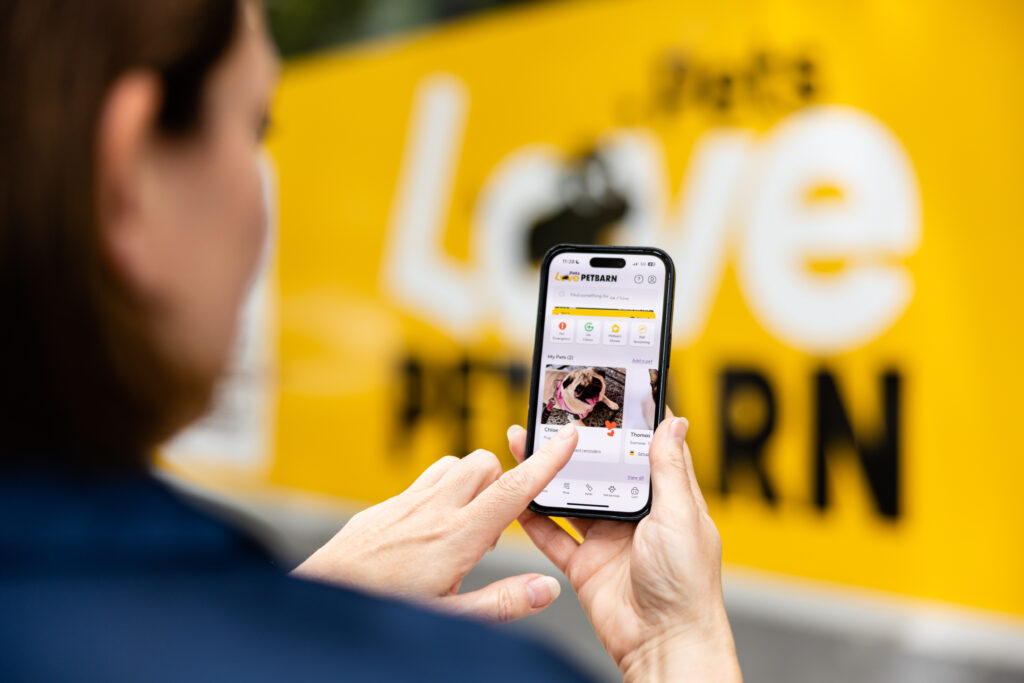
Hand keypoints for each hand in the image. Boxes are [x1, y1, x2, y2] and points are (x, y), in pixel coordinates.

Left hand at [292, 424, 580, 623]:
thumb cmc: (385, 610)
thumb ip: (502, 603)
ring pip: (455, 465)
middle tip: (495, 525)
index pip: (512, 490)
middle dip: (502, 481)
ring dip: (471, 484)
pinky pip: (424, 480)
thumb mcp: (452, 618)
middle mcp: (433, 510)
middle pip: (485, 464)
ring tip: (465, 527)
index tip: (565, 439)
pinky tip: (431, 528)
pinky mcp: (385, 506)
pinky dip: (441, 491)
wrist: (324, 599)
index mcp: (457, 538)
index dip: (545, 462)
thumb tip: (546, 589)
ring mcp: (407, 503)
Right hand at [507, 411, 741, 681]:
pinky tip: (515, 497)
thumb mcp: (681, 515)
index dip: (625, 425)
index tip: (605, 397)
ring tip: (524, 447)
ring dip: (548, 476)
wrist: (664, 644)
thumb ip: (669, 469)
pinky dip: (532, 519)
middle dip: (574, 447)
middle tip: (550, 420)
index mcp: (664, 500)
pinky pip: (552, 537)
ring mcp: (607, 540)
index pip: (643, 451)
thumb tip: (673, 422)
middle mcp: (635, 517)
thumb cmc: (687, 586)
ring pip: (570, 498)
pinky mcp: (584, 565)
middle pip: (598, 471)